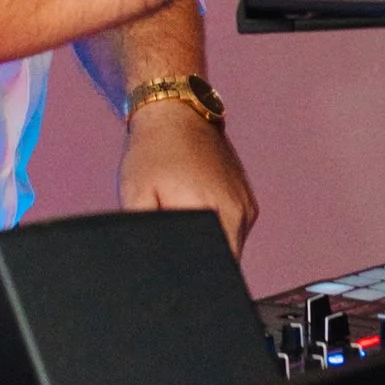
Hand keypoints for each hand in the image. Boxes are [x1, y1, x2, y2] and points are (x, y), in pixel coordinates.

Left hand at [120, 95, 257, 257]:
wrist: (176, 110)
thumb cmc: (154, 150)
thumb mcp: (137, 196)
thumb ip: (147, 235)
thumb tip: (151, 264)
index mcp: (214, 214)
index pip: (213, 270)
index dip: (192, 274)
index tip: (174, 264)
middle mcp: (239, 213)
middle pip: (222, 261)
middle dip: (198, 258)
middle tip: (171, 229)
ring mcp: (247, 206)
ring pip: (228, 245)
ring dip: (207, 242)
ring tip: (180, 210)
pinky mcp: (247, 199)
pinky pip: (232, 228)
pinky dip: (214, 227)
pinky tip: (192, 204)